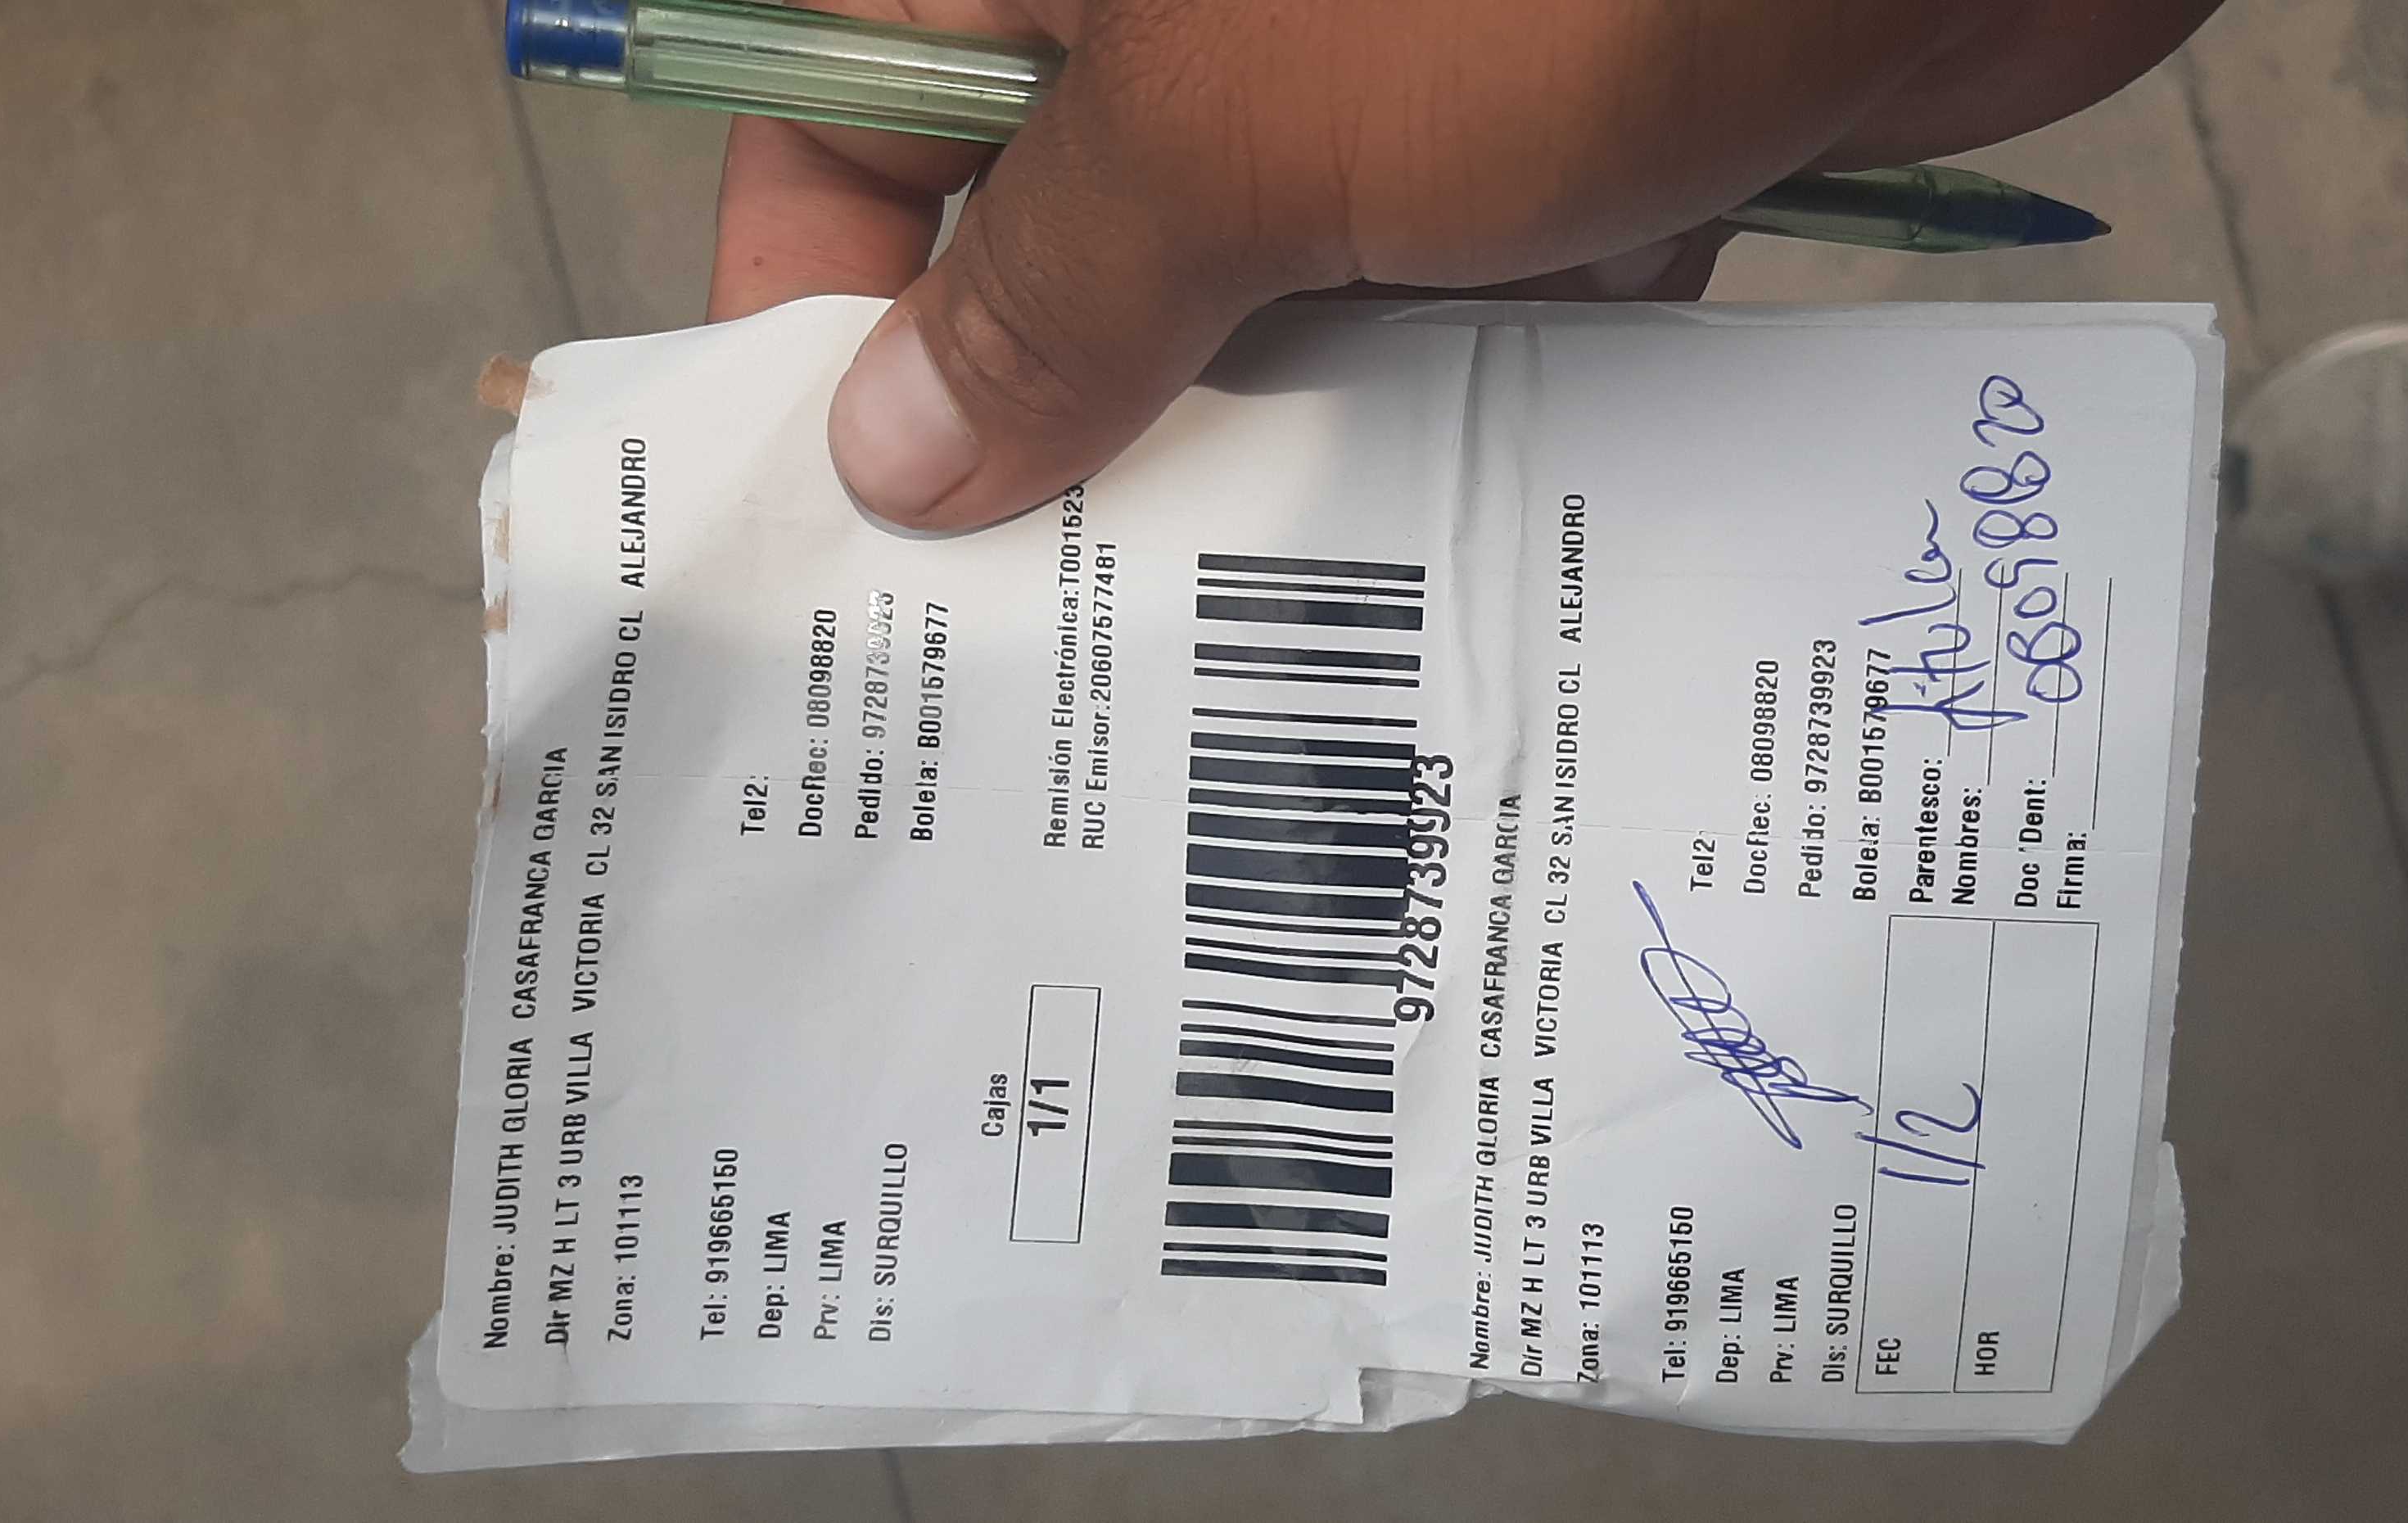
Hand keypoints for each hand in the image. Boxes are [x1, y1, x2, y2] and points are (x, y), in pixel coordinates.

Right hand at [713, 0, 2219, 529]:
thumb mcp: (1238, 126)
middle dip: (1060, 423)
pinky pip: (1479, 294)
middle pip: (1071, 215)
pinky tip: (1453, 586)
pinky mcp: (1583, 124)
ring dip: (1277, 453)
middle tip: (1035, 673)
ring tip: (1232, 686)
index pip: (853, 103)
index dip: (823, 310)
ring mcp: (1408, 55)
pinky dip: (1470, 413)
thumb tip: (893, 446)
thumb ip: (1059, 285)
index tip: (832, 530)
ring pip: (1281, 277)